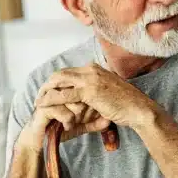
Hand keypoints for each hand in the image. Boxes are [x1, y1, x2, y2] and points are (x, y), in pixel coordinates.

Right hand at [17, 89, 111, 154]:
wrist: (42, 142)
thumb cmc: (62, 129)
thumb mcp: (82, 126)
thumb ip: (95, 122)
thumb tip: (108, 121)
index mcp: (71, 89)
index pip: (88, 90)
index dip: (93, 104)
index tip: (97, 115)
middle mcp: (61, 89)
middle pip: (82, 93)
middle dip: (85, 108)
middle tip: (83, 119)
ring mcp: (52, 96)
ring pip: (74, 101)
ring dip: (77, 116)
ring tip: (74, 123)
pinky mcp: (44, 107)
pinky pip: (65, 112)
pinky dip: (69, 122)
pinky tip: (68, 127)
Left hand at [35, 64, 158, 129]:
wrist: (139, 109)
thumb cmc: (127, 105)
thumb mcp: (109, 92)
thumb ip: (97, 90)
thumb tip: (86, 97)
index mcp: (95, 68)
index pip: (69, 71)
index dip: (56, 81)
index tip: (48, 91)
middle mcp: (91, 70)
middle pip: (60, 73)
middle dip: (47, 85)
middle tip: (39, 96)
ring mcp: (90, 79)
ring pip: (59, 81)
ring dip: (45, 92)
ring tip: (38, 102)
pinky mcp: (89, 91)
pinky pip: (64, 94)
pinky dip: (51, 100)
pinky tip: (43, 105)